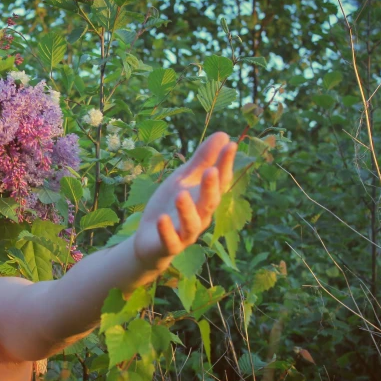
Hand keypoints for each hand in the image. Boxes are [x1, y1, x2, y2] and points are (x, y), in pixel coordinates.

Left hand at [133, 132, 236, 269]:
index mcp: (205, 198)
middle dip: (211, 188)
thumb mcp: (183, 179)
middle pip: (209, 203)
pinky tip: (162, 219)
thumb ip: (202, 160)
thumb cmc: (170, 205)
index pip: (219, 181)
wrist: (149, 239)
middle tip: (212, 170)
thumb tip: (224, 134)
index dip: (225, 164)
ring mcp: (184, 233)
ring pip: (191, 223)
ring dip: (187, 210)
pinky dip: (166, 230)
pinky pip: (169, 240)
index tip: (231, 144)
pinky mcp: (167, 246)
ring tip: (182, 194)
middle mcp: (200, 216)